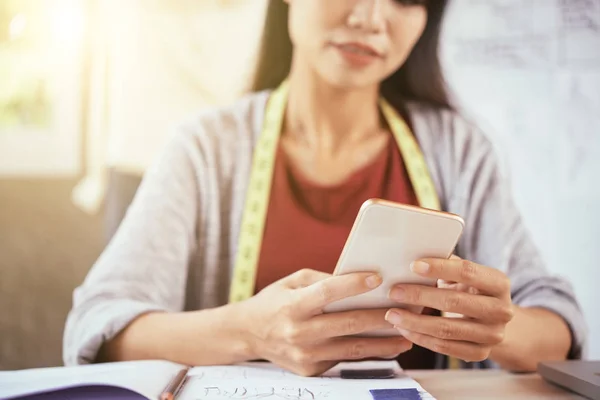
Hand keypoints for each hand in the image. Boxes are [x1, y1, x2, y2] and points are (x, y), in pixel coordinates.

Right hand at [239, 269, 412, 375]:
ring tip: (406, 336)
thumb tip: (357, 280)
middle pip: (347, 323)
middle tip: (405, 310)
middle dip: (379, 316)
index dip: (353, 285)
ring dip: (383, 342)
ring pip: (352, 348)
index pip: (327, 293)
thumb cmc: (275, 301)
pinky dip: (366, 352)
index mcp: (293, 305)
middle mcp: (298, 332)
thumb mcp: (292, 281)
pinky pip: (344, 358)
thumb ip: (322, 279)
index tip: (378, 277)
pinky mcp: (311, 369)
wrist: (248, 334)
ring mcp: (305, 355)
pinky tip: (385, 345)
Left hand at [385, 256, 513, 362]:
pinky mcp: (480, 353)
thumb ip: (447, 264)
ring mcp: (492, 335)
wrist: (493, 322)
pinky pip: (445, 347)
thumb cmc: (471, 291)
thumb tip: (415, 252)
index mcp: (498, 283)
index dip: (439, 268)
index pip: (467, 271)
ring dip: (415, 322)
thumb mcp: (466, 276)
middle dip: (419, 296)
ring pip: (447, 329)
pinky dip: (421, 338)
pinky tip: (404, 329)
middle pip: (454, 301)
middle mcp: (501, 310)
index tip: (413, 266)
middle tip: (394, 291)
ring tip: (392, 314)